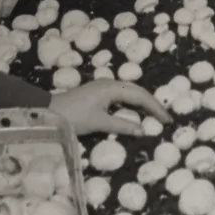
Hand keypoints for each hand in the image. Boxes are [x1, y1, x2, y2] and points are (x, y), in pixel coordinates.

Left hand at [50, 80, 174, 136]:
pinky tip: (135, 112)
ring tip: (154, 115)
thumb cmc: (72, 117)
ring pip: (130, 92)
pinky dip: (132, 103)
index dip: (155, 108)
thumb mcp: (99, 123)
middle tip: (165, 118)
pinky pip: (121, 95)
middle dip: (152, 104)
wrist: (47, 112)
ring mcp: (103, 87)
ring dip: (143, 102)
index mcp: (112, 88)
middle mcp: (110, 83)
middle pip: (137, 91)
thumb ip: (122, 126)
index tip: (167, 120)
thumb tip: (143, 131)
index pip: (140, 96)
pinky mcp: (98, 92)